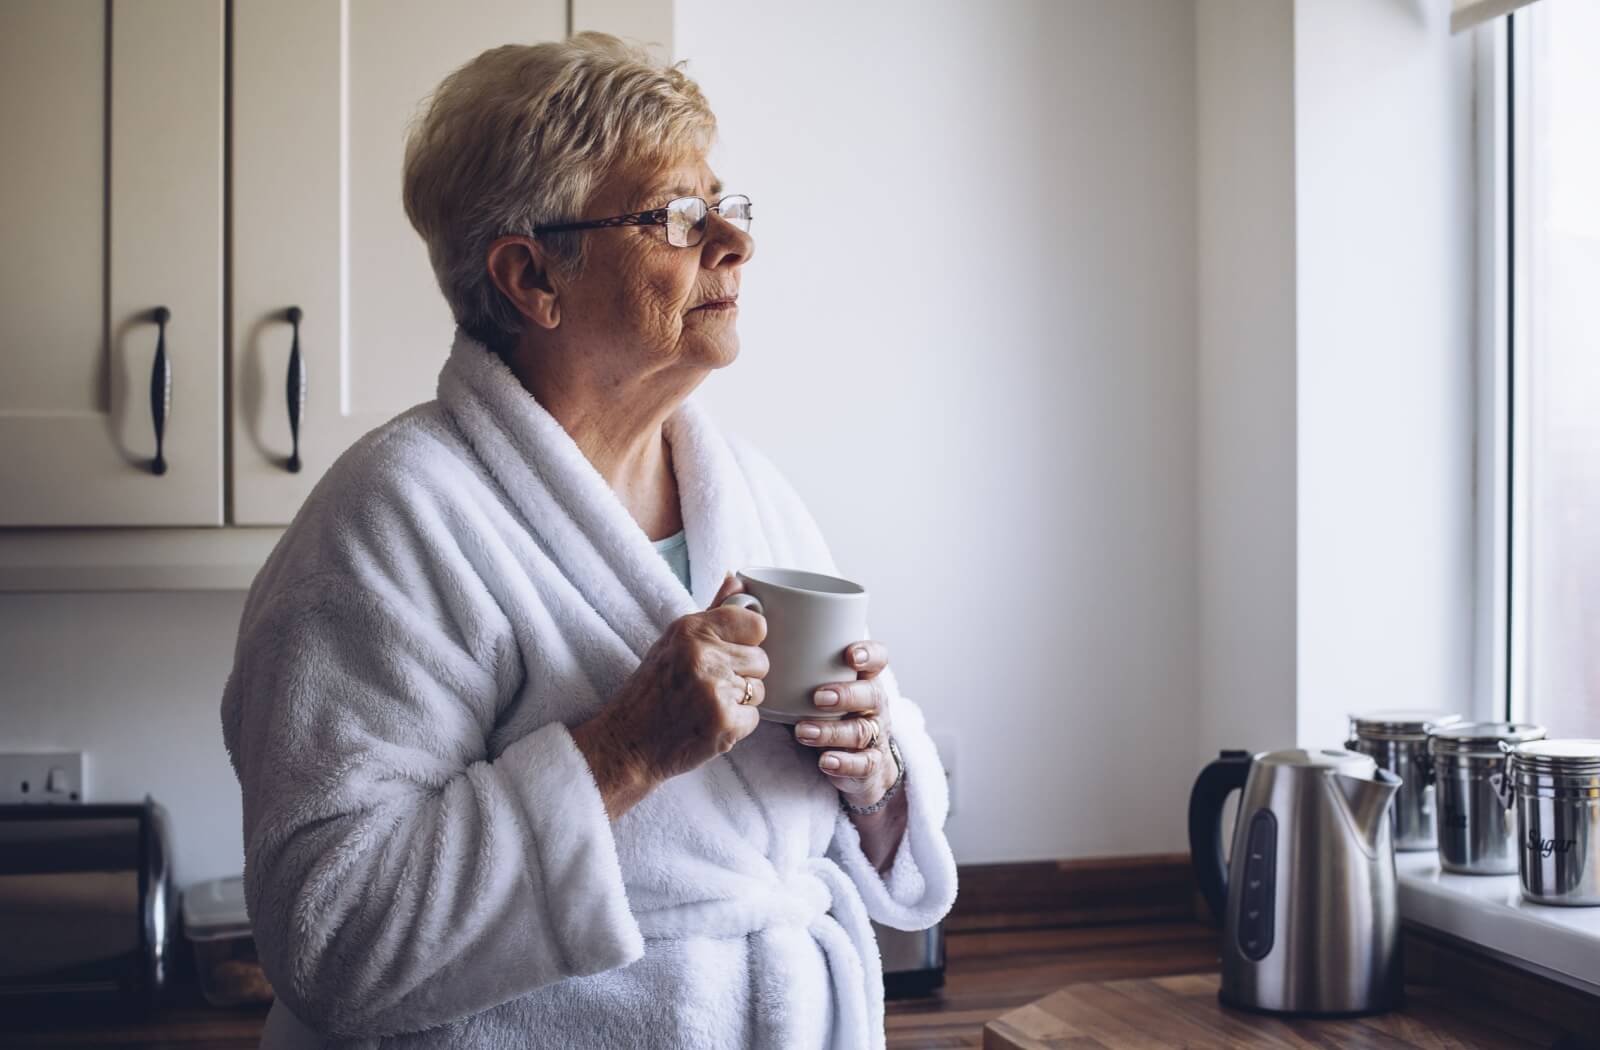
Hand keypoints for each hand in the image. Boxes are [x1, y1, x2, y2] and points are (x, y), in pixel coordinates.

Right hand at [572, 573, 767, 816]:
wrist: (628, 744)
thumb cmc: (651, 691)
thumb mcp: (672, 642)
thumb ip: (712, 611)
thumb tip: (738, 579)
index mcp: (691, 629)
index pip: (756, 624)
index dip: (747, 641)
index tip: (730, 651)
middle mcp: (704, 655)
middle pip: (762, 659)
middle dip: (742, 674)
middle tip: (709, 685)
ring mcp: (716, 690)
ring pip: (760, 689)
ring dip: (740, 700)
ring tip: (706, 704)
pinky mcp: (725, 723)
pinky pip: (754, 717)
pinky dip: (736, 725)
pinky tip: (708, 724)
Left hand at [793, 639, 898, 806]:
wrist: (858, 760)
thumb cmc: (828, 711)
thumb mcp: (819, 685)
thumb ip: (797, 659)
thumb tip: (757, 617)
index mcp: (865, 679)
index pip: (878, 659)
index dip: (869, 655)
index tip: (849, 655)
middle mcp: (874, 704)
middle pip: (872, 695)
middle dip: (845, 695)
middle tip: (817, 697)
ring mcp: (875, 734)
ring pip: (861, 730)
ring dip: (832, 731)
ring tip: (803, 732)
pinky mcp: (870, 763)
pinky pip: (863, 764)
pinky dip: (844, 763)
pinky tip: (825, 761)